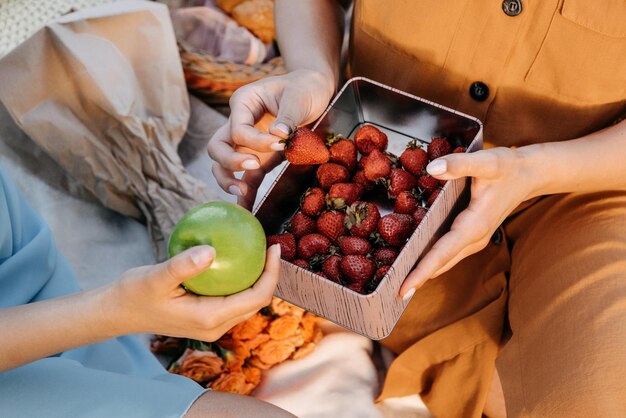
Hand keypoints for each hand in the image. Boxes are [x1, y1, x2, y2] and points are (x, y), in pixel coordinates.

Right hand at [109, 244, 281, 341]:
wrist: (118, 312)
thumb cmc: (134, 294)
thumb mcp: (155, 277)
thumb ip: (182, 266)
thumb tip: (211, 250)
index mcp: (209, 319)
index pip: (256, 298)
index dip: (272, 274)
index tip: (274, 247)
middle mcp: (216, 326)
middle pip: (257, 301)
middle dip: (270, 275)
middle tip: (269, 244)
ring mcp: (212, 324)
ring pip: (247, 301)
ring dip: (257, 278)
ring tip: (259, 249)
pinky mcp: (206, 317)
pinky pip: (233, 298)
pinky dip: (240, 279)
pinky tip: (236, 257)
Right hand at [208, 69, 334, 208]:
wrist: (313, 91)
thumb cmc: (305, 87)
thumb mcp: (299, 96)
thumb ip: (288, 115)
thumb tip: (278, 135)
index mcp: (244, 102)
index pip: (238, 128)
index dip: (256, 140)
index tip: (280, 144)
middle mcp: (238, 122)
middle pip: (217, 146)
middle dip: (230, 160)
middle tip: (253, 166)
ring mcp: (246, 142)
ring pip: (222, 164)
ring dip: (228, 179)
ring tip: (242, 191)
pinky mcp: (258, 158)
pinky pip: (245, 177)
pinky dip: (244, 192)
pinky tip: (246, 209)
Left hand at [399, 147, 534, 297]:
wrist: (530, 174)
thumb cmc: (508, 167)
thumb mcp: (487, 161)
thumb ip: (459, 165)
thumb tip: (431, 169)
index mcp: (475, 226)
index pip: (443, 253)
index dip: (422, 271)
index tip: (404, 288)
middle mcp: (473, 239)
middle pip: (440, 264)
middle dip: (416, 278)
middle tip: (388, 291)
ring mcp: (473, 240)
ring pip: (443, 261)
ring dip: (421, 271)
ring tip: (395, 282)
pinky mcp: (470, 236)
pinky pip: (446, 252)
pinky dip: (429, 260)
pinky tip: (411, 261)